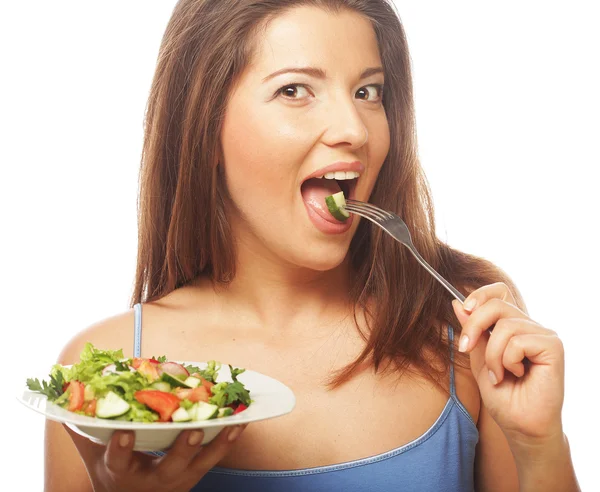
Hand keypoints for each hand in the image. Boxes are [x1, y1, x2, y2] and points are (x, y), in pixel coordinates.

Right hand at [65, 424, 246, 491]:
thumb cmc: (110, 473)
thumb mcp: (92, 455)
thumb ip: (82, 427)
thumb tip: (62, 396)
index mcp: (121, 471)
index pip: (119, 460)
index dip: (122, 446)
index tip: (124, 430)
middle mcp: (152, 478)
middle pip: (170, 466)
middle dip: (182, 448)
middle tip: (193, 427)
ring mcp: (178, 478)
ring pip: (200, 463)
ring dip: (217, 442)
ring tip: (234, 422)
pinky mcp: (196, 475)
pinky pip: (216, 458)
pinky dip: (229, 440)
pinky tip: (243, 422)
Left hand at [451, 282, 564, 445]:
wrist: (520, 425)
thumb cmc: (503, 396)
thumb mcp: (478, 358)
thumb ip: (471, 331)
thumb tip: (456, 303)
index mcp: (513, 326)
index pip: (498, 292)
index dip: (480, 295)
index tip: (464, 309)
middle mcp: (530, 326)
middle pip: (497, 304)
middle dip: (474, 326)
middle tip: (465, 348)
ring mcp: (543, 335)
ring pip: (505, 326)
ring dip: (492, 355)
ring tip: (498, 374)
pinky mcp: (553, 346)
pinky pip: (518, 341)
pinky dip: (508, 360)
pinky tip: (517, 375)